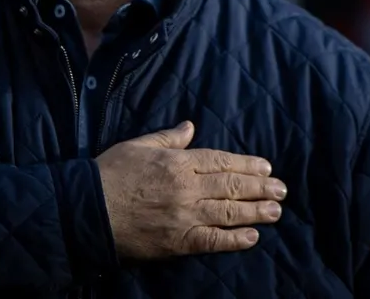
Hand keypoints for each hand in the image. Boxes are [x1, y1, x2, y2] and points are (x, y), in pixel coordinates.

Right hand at [95, 121, 285, 258]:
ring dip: (256, 211)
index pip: (221, 161)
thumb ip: (168, 137)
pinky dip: (234, 240)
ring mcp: (184, 216)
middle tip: (281, 190)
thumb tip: (189, 127)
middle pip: (231, 186)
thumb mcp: (138, 145)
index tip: (266, 168)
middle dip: (260, 187)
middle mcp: (187, 187)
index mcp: (178, 162)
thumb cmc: (110, 174)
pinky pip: (213, 240)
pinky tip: (252, 237)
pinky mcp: (178, 242)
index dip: (247, 165)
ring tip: (276, 211)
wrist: (88, 210)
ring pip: (229, 212)